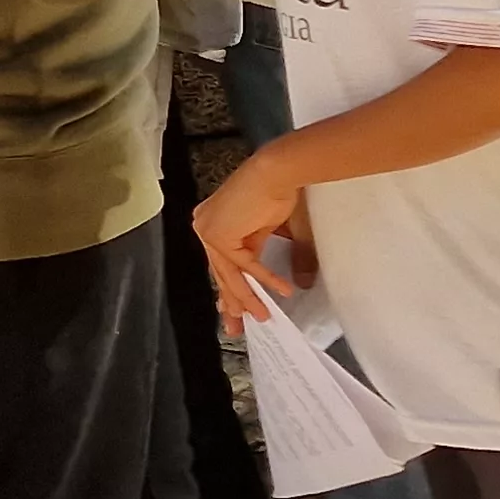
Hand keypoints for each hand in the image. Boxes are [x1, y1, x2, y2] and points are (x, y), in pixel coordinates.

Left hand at [191, 152, 312, 331]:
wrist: (279, 171)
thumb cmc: (279, 193)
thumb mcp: (271, 233)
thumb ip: (269, 262)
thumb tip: (294, 285)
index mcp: (213, 223)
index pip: (221, 264)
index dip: (229, 289)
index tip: (234, 311)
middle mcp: (205, 227)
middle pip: (220, 272)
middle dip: (232, 302)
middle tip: (238, 327)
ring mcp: (208, 231)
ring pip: (229, 273)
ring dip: (247, 297)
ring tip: (262, 316)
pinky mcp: (219, 235)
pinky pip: (244, 265)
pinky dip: (263, 279)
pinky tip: (282, 291)